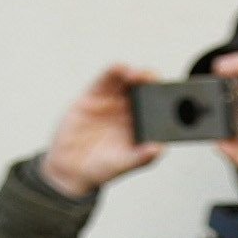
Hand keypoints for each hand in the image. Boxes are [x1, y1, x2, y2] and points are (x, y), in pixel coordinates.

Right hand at [42, 62, 163, 198]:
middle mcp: (131, 109)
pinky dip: (115, 70)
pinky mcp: (95, 93)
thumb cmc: (101, 168)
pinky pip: (107, 77)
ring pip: (128, 78)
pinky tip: (121, 69)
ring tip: (137, 75)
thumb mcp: (123, 165)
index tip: (168, 95)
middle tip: (152, 79)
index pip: (159, 105)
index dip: (165, 96)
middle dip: (151, 78)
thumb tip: (158, 149)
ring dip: (135, 72)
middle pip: (145, 86)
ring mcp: (113, 100)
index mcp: (143, 125)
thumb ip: (141, 158)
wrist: (69, 168)